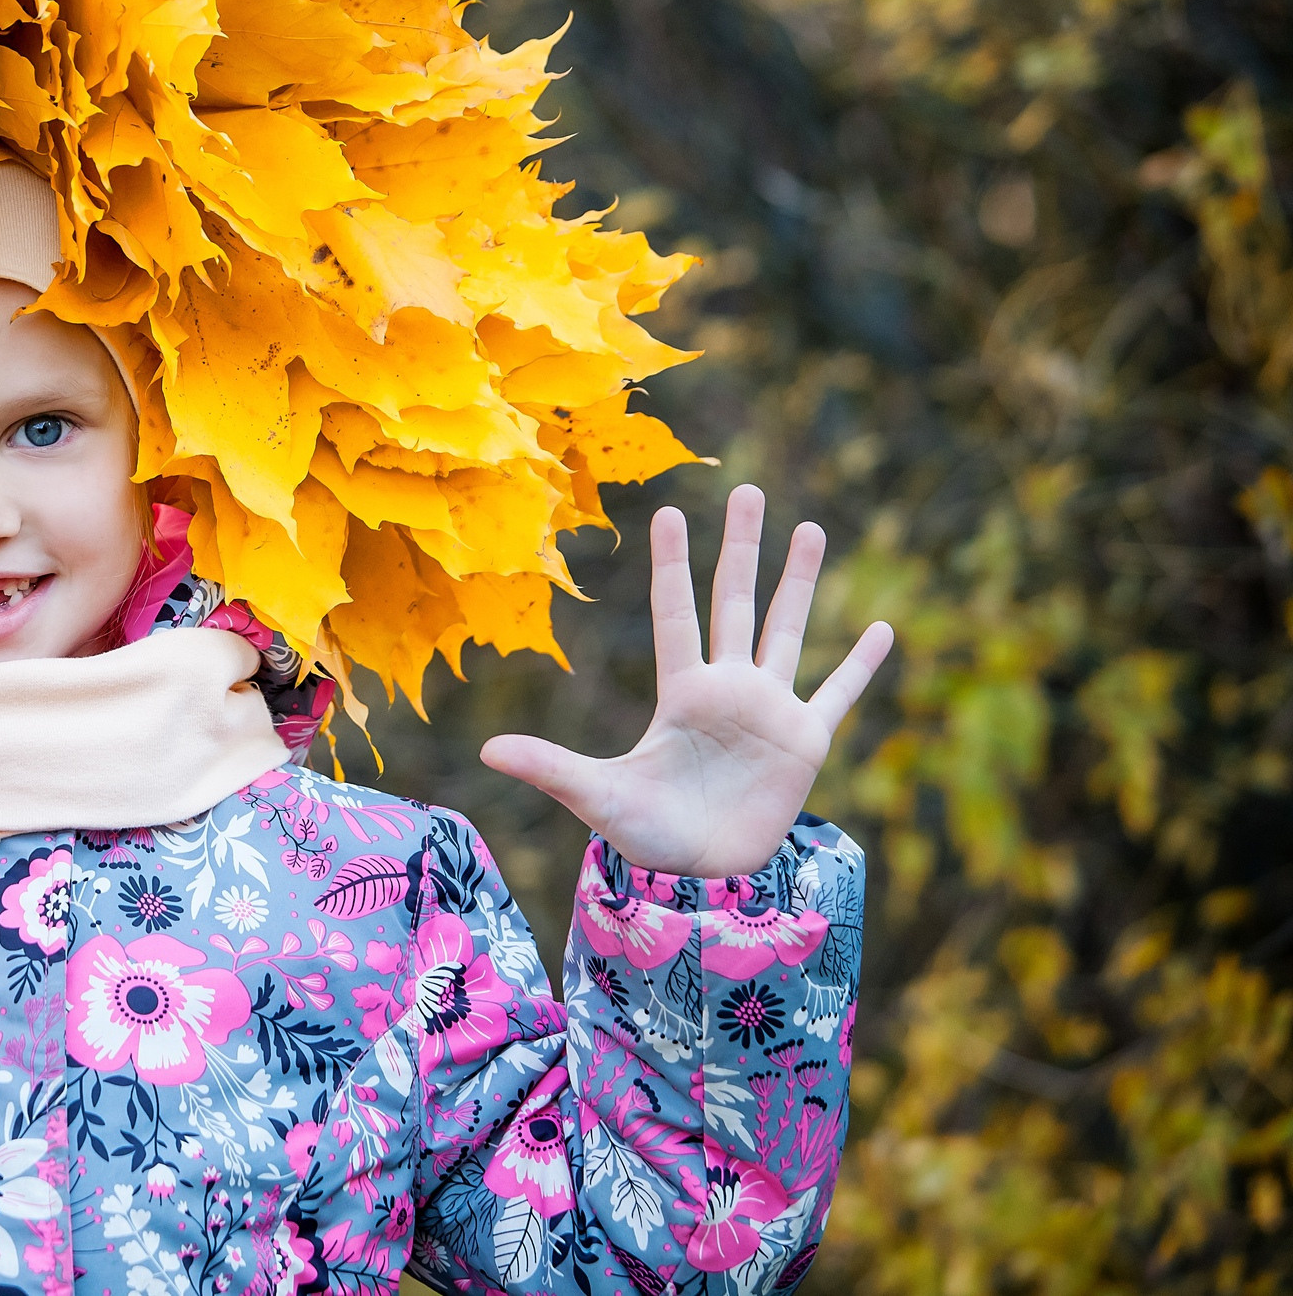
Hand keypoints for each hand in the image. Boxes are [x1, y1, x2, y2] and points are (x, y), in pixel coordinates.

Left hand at [480, 483, 893, 878]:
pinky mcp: (804, 742)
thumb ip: (550, 767)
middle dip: (741, 547)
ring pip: (787, 629)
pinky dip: (859, 664)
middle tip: (748, 489)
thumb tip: (485, 751)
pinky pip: (837, 694)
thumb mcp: (597, 795)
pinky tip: (882, 629)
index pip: (676, 612)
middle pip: (735, 601)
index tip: (672, 511)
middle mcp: (726, 688)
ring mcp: (769, 711)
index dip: (674, 564)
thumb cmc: (645, 834)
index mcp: (680, 692)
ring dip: (799, 581)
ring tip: (811, 528)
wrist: (701, 877)